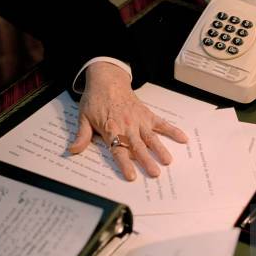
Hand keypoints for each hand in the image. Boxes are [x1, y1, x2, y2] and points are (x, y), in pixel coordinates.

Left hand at [68, 62, 187, 180]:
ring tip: (168, 161)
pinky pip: (161, 124)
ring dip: (160, 149)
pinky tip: (183, 138)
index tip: (132, 176)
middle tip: (155, 173)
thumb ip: (81, 136)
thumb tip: (72, 151)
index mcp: (111, 129)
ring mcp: (139, 120)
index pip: (118, 150)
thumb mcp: (84, 117)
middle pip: (138, 146)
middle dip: (147, 160)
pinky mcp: (147, 115)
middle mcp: (127, 126)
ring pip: (151, 137)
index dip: (125, 164)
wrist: (107, 80)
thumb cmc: (95, 100)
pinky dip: (172, 131)